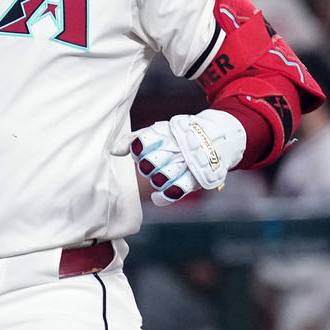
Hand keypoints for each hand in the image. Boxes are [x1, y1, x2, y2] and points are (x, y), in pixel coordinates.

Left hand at [115, 109, 246, 205]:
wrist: (215, 137)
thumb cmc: (177, 136)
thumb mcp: (156, 131)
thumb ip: (132, 140)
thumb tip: (113, 151)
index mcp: (165, 135)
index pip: (141, 145)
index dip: (138, 150)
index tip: (142, 149)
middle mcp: (176, 150)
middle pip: (148, 164)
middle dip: (146, 165)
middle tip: (153, 162)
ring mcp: (186, 165)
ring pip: (160, 179)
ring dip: (155, 179)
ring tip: (160, 174)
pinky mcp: (195, 180)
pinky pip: (175, 192)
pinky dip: (163, 197)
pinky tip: (157, 197)